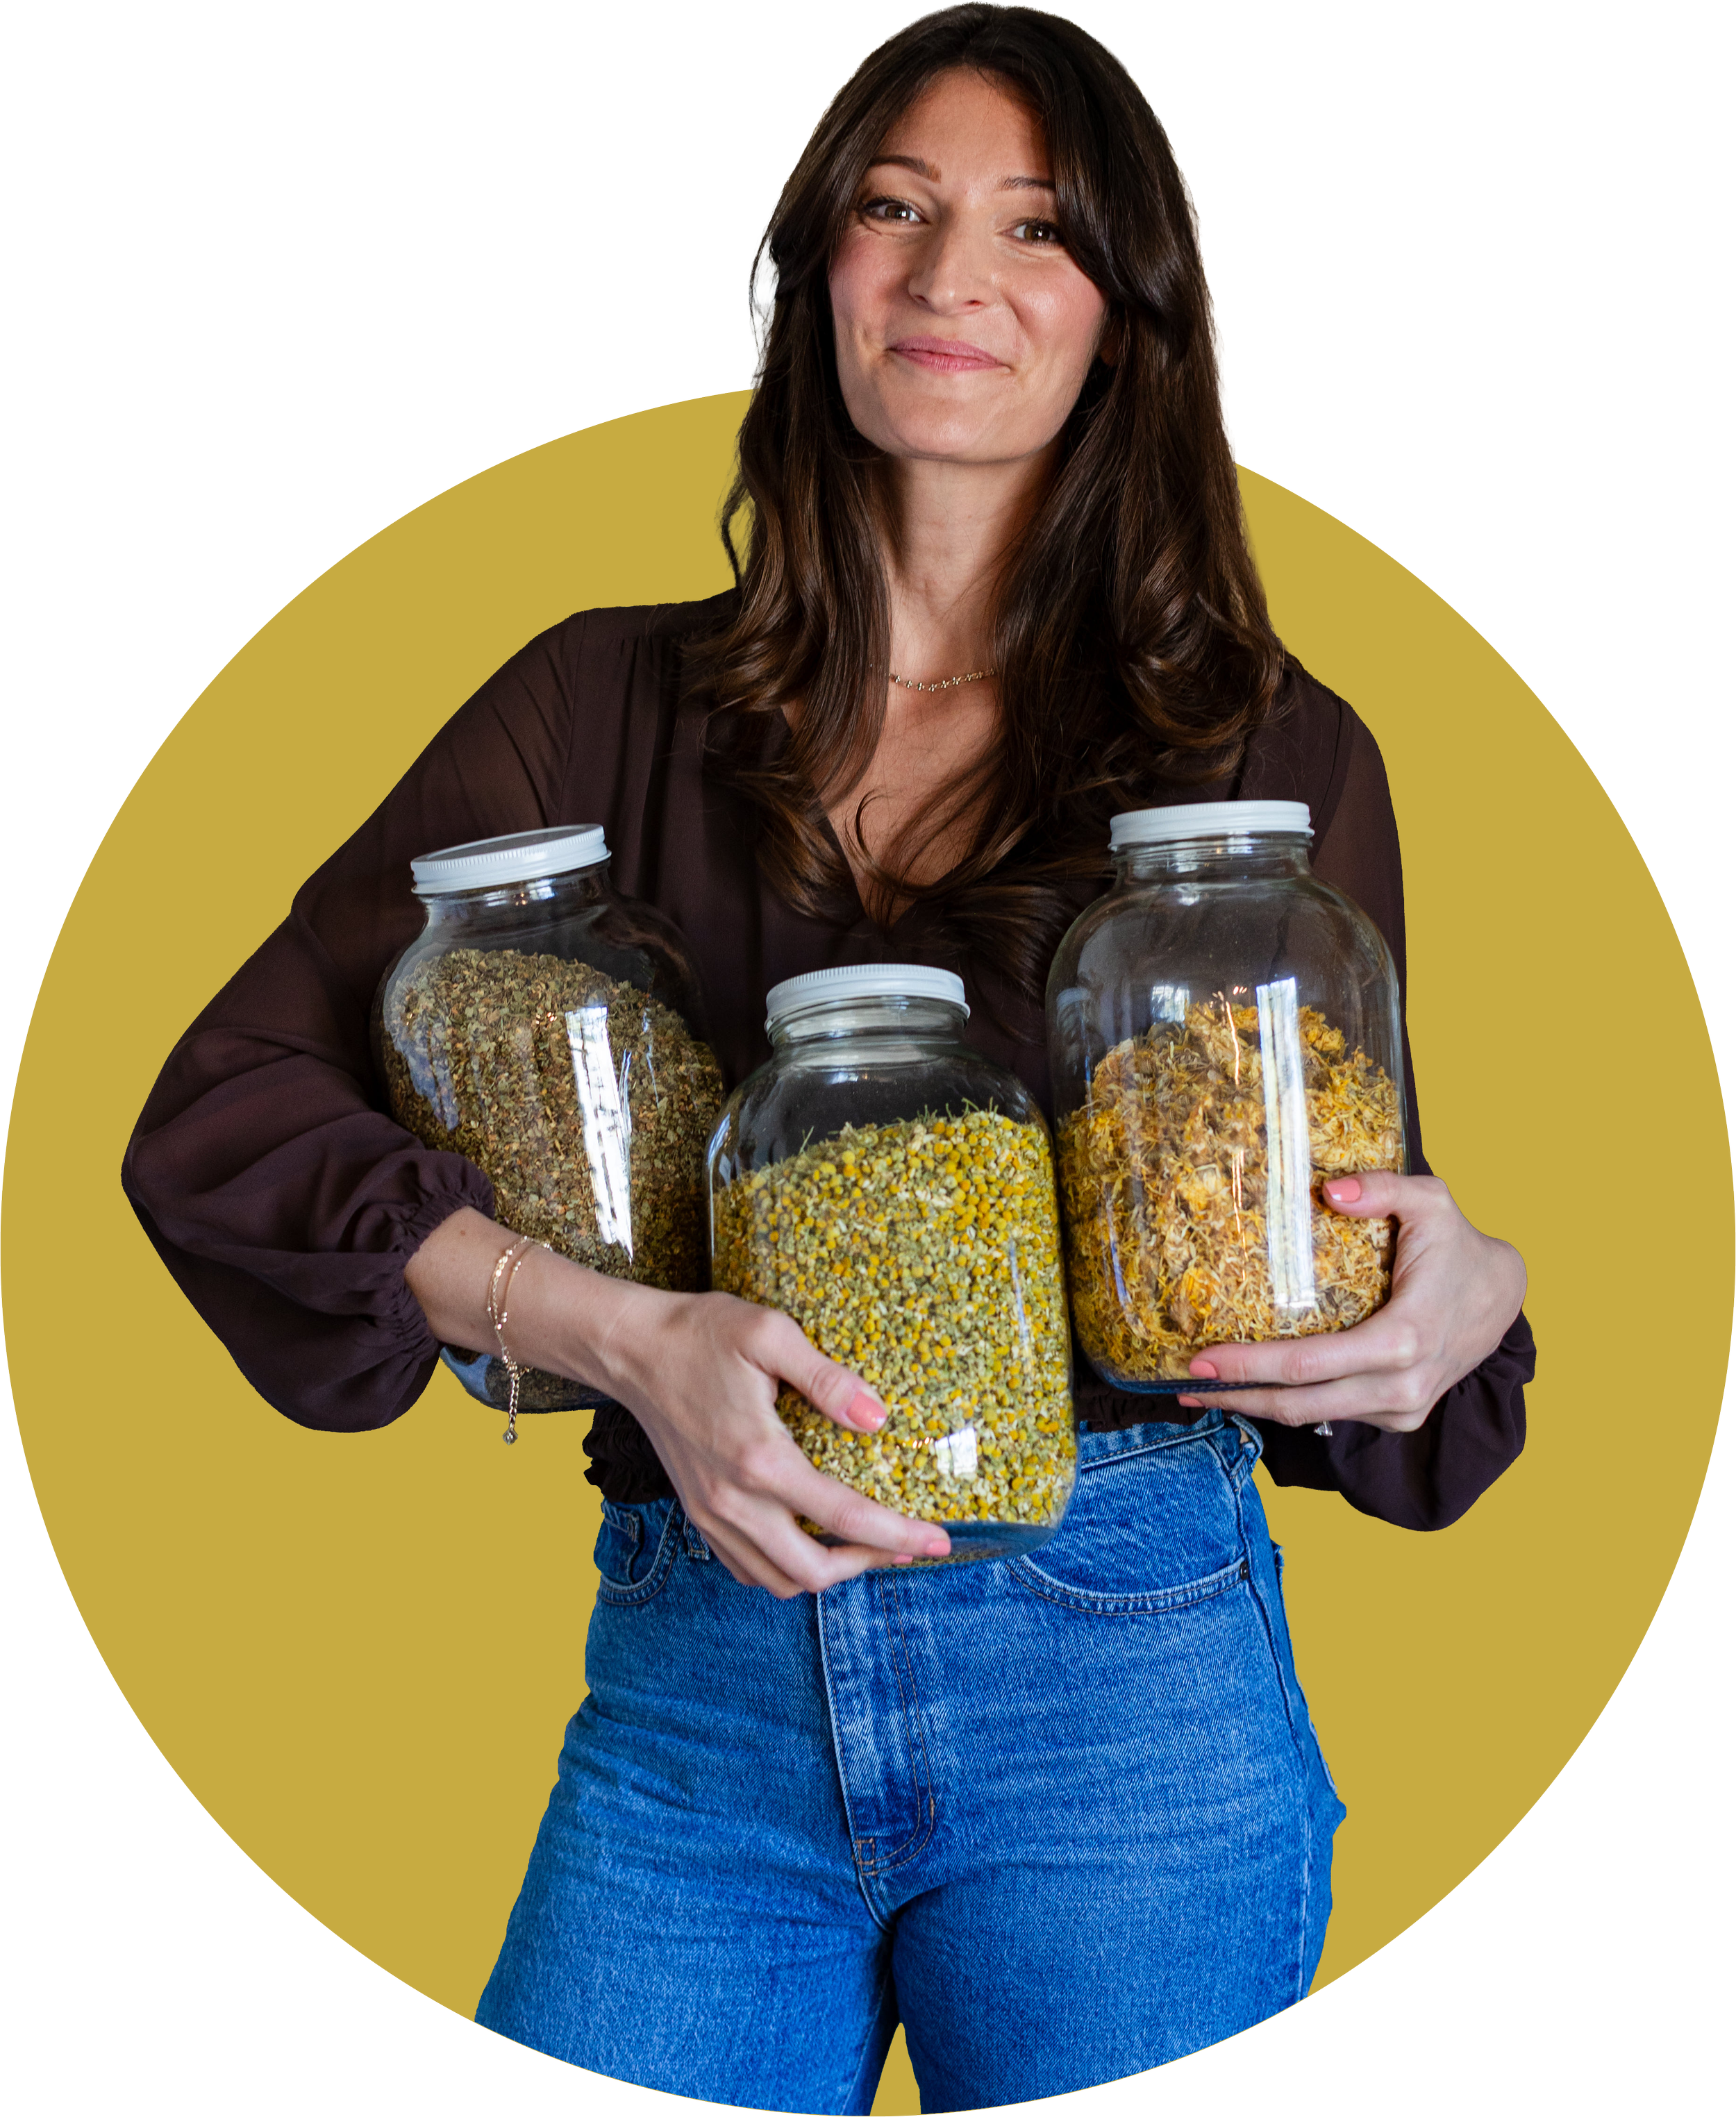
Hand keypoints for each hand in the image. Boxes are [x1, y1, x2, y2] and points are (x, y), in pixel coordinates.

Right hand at [404, 1208, 951, 1596]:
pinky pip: (746, 1568)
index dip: (899, 1534)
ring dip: (827, 1573)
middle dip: (868, 1565)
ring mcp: (710, 1513)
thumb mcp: (769, 1334)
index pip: (843, 1516)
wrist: (631, 1349)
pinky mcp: (697, 1512)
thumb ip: (827, 1378)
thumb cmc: (699, 1333)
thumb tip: (877, 1416)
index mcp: (758, 1458)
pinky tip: (810, 1540)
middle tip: (906, 1542)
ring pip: (777, 1579)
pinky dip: (785, 1569)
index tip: (940, 1541)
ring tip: (864, 1545)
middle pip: (812, 1571)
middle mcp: (732, 1499)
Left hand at [1175, 1171, 1525, 1431]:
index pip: (1307, 1365)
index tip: (1202, 1359)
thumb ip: (1383, 1188)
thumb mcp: (1432, 1202)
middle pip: (1299, 1404)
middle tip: (1184, 1383)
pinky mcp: (1401, 1417)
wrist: (1501, 1297)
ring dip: (1257, 1408)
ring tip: (1205, 1393)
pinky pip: (1334, 1416)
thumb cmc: (1458, 1246)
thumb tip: (1331, 1191)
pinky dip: (1293, 1404)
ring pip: (1313, 1418)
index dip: (1249, 1366)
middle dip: (1237, 1396)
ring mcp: (1402, 1409)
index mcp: (1402, 1340)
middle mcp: (1401, 1387)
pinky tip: (1257, 1389)